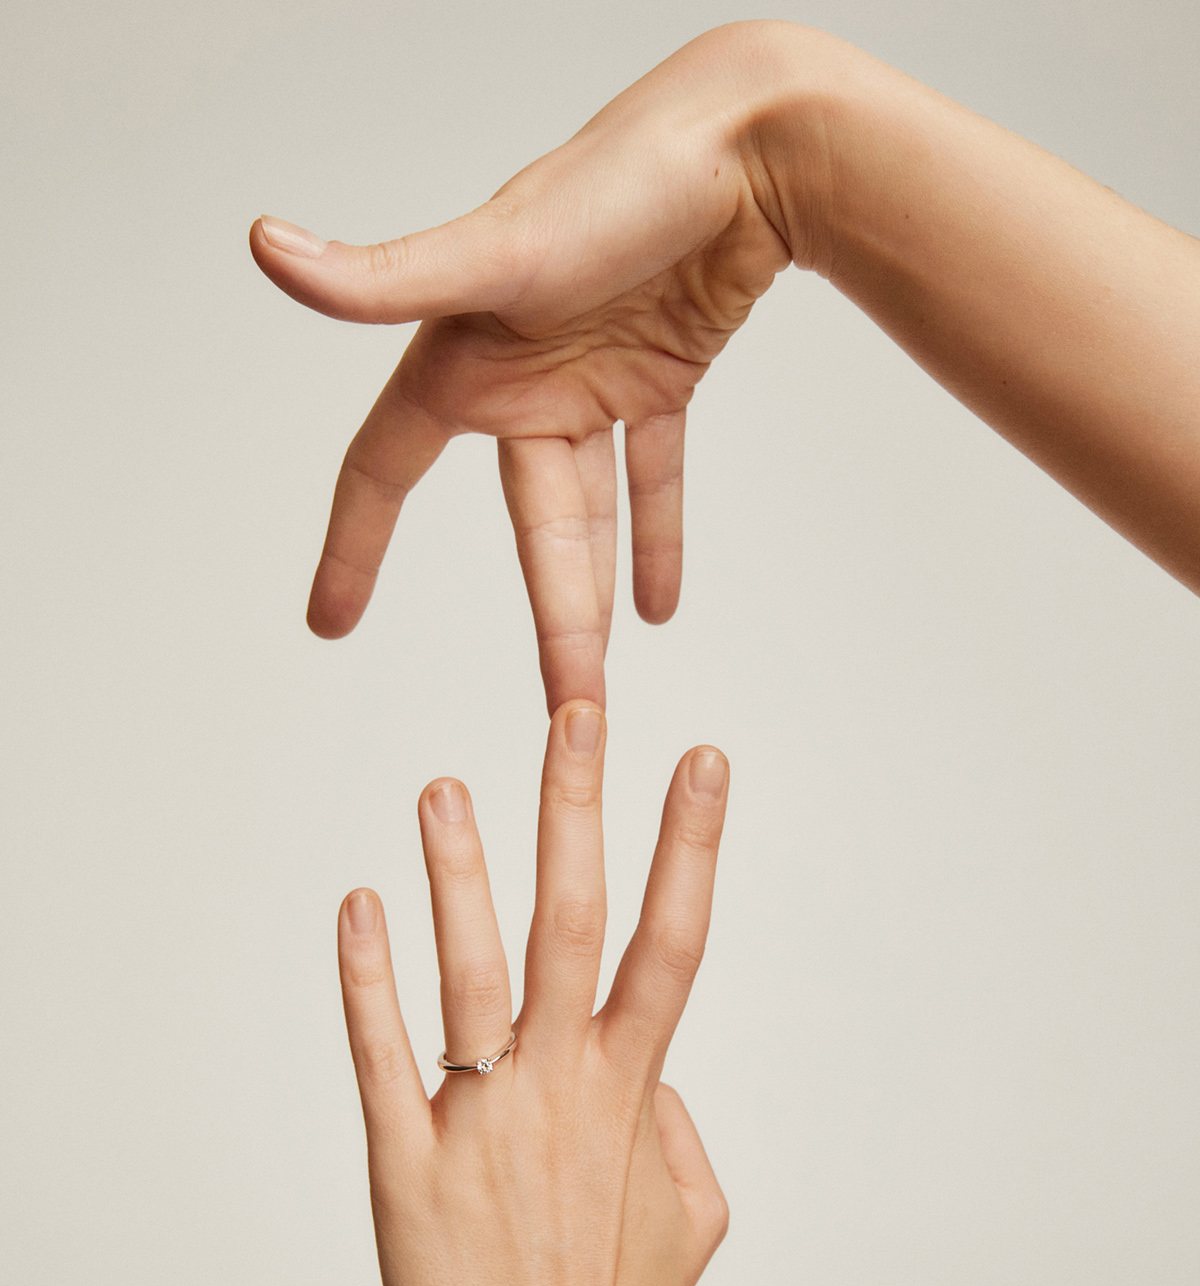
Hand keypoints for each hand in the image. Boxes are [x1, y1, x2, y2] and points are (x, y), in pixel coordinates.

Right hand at [251, 23, 814, 708]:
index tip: (329, 622)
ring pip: (591, 516)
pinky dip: (659, 534)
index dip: (352, 547)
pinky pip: (655, 474)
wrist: (747, 145)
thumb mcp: (498, 248)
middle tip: (560, 713)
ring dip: (597, 597)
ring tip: (602, 683)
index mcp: (463, 360)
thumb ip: (386, 277)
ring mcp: (590, 381)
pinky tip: (660, 605)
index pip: (384, 470)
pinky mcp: (659, 374)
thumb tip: (267, 248)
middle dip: (547, 623)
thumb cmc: (620, 180)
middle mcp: (520, 380)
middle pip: (530, 529)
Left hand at [337, 702, 729, 1285]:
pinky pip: (385, 1053)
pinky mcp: (408, 1164)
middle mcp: (564, 1085)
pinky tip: (355, 903)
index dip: (691, 845)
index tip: (703, 759)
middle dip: (581, 809)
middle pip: (577, 922)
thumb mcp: (696, 1213)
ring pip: (476, 970)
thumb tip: (654, 1074)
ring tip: (443, 784)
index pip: (673, 940)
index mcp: (635, 1088)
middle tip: (577, 710)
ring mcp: (485, 1119)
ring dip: (462, 870)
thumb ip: (680, 1123)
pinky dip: (369, 976)